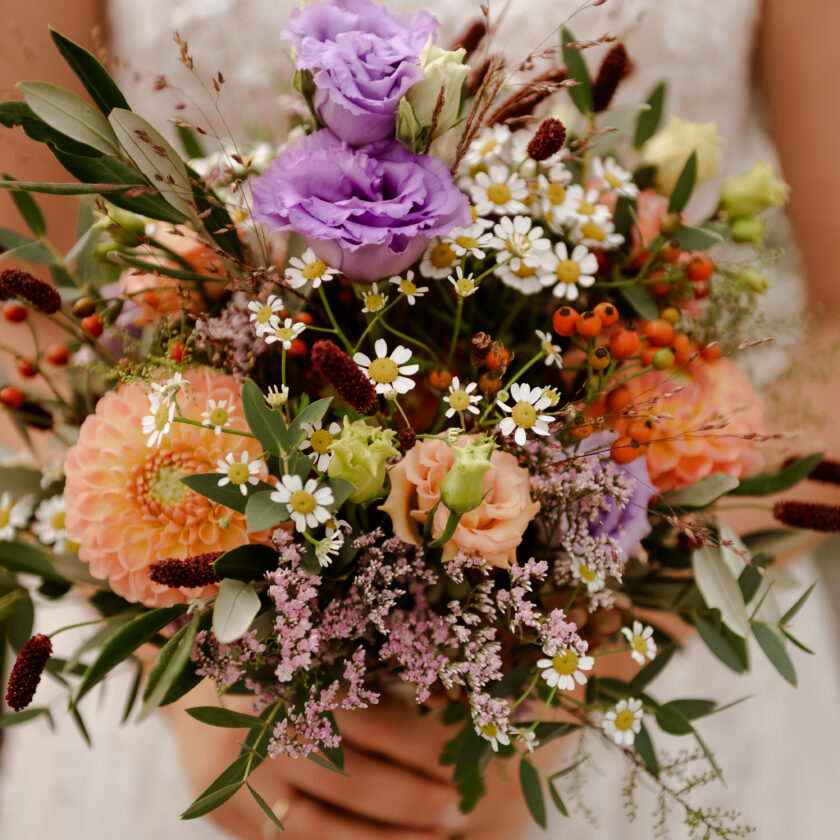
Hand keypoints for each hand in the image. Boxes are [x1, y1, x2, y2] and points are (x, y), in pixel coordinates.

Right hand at [165, 680, 557, 839]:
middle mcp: (262, 727)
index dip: (424, 746)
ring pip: (321, 827)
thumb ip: (368, 674)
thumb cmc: (275, 660)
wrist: (193, 684)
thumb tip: (449, 700)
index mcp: (294, 675)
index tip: (464, 761)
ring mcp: (238, 779)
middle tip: (460, 809)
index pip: (373, 720)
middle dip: (412, 801)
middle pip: (351, 779)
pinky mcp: (226, 814)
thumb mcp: (320, 651)